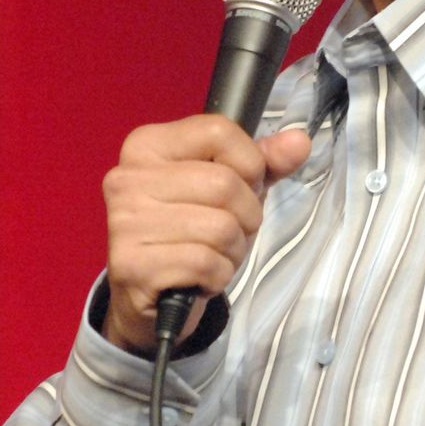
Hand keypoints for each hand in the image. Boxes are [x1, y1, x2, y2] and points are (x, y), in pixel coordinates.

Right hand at [100, 114, 310, 353]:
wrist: (149, 293)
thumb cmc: (191, 229)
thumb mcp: (230, 186)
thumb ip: (266, 161)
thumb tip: (299, 141)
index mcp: (147, 145)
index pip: (219, 131)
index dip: (249, 163)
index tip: (243, 185)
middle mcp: (128, 178)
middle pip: (224, 182)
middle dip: (247, 214)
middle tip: (231, 230)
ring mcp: (125, 222)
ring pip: (221, 227)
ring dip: (235, 249)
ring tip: (216, 253)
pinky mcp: (131, 265)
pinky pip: (206, 263)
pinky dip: (219, 275)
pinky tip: (202, 276)